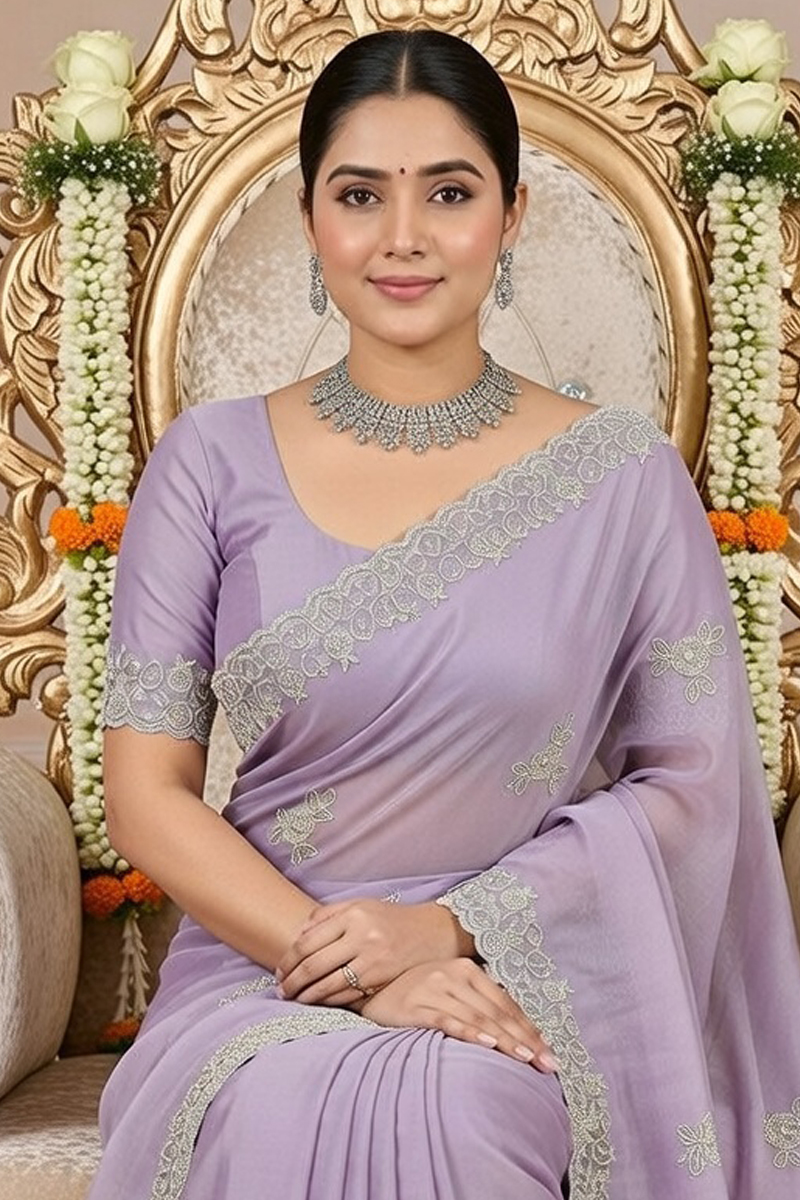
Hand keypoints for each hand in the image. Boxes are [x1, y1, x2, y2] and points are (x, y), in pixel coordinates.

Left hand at [275, 898, 474, 1005]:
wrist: (433, 932)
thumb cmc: (391, 918)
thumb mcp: (361, 906)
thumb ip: (328, 915)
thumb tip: (298, 935)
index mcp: (352, 915)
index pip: (307, 942)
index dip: (288, 960)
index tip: (279, 971)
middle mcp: (362, 936)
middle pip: (313, 965)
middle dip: (292, 981)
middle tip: (281, 990)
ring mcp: (373, 960)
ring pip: (328, 984)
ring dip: (307, 995)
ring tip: (296, 999)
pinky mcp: (382, 979)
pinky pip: (348, 994)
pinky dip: (329, 1000)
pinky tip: (320, 1001)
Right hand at [358, 958, 558, 1072]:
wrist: (371, 990)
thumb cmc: (417, 994)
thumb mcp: (450, 991)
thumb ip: (479, 1005)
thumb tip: (518, 1034)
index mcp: (466, 969)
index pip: (506, 1003)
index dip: (529, 1028)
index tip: (550, 1053)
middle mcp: (452, 974)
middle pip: (496, 1012)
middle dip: (525, 1039)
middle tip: (547, 1064)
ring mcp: (433, 988)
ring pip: (477, 1018)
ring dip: (505, 1040)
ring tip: (525, 1059)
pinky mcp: (414, 1006)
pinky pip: (447, 1020)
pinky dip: (469, 1032)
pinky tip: (486, 1045)